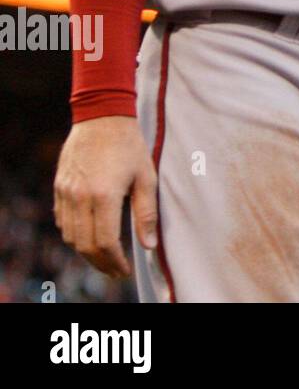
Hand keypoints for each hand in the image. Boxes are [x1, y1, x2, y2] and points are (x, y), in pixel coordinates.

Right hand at [53, 115, 157, 278]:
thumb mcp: (146, 177)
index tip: (125, 270)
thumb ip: (146, 213)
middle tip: (116, 271)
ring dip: (86, 251)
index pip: (105, 242)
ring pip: (70, 236)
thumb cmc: (130, 146)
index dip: (115, 261)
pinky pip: (62, 221)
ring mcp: (66, 193)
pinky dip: (74, 234)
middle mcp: (80, 197)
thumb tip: (149, 245)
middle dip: (101, 263)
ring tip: (105, 257)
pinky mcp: (59, 188)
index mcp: (104, 195)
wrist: (102, 117)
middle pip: (84, 245)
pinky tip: (89, 235)